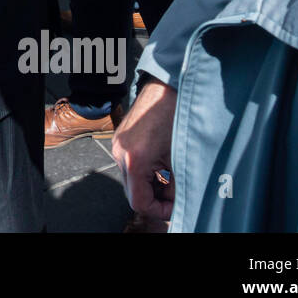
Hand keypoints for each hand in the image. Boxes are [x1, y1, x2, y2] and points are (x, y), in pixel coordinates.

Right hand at [112, 80, 176, 221]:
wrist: (168, 86)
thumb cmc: (176, 115)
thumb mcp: (179, 157)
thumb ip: (175, 185)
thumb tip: (174, 201)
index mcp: (134, 159)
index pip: (139, 202)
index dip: (159, 211)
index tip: (175, 208)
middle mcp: (120, 153)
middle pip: (133, 192)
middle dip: (156, 197)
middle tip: (176, 190)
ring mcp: (118, 145)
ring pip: (133, 180)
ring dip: (152, 182)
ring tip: (171, 171)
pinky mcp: (121, 139)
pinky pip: (131, 165)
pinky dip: (147, 170)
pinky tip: (163, 160)